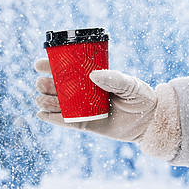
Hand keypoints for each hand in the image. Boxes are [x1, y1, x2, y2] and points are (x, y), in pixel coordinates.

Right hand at [35, 58, 157, 141]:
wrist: (149, 122)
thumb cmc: (141, 98)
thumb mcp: (130, 85)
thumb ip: (115, 79)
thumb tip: (93, 75)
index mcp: (90, 78)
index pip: (67, 70)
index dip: (50, 66)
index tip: (39, 64)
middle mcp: (83, 92)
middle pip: (56, 87)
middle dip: (45, 85)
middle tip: (41, 84)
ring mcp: (82, 109)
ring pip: (57, 104)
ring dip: (45, 101)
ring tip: (42, 100)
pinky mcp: (84, 124)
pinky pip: (65, 122)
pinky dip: (52, 119)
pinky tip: (41, 115)